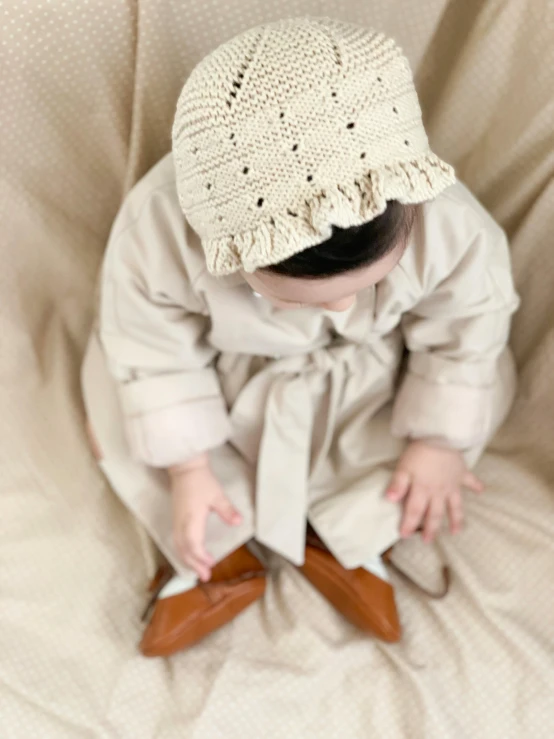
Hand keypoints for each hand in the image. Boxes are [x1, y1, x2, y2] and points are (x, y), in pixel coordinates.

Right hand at [170, 455, 241, 580]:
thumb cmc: (202, 482)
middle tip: (205, 577)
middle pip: (184, 550)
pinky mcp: (175, 519)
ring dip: (187, 560)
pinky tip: (190, 555)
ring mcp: (176, 522)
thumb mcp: (217, 495)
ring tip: (197, 571)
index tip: (211, 565)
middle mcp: (181, 524)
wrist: (185, 470)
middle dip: (194, 565)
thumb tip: (238, 522)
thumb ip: (227, 510)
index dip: (200, 557)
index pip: (194, 545)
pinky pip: (177, 541)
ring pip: (178, 547)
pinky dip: (183, 552)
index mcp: (191, 520)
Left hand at [386, 440, 483, 542]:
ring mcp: (452, 484)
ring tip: (456, 532)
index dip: (408, 524)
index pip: (414, 511)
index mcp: (423, 490)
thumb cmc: (420, 451)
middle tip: (428, 541)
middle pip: (435, 514)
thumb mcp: (404, 467)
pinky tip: (482, 491)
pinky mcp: (462, 473)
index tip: (404, 535)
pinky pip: (471, 481)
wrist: (441, 436)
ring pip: (455, 506)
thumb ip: (397, 484)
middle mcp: (439, 492)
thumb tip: (389, 500)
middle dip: (431, 529)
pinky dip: (477, 486)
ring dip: (456, 519)